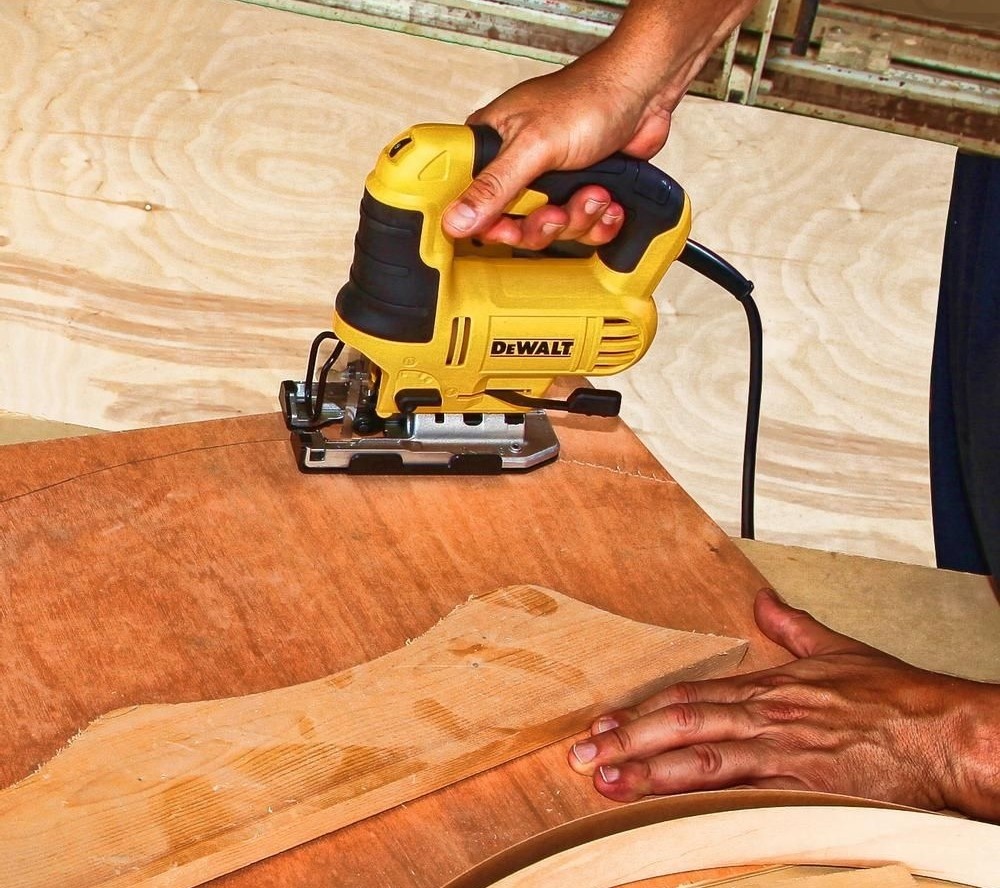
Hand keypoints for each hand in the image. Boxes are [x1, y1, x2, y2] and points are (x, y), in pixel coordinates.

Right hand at [442, 47, 673, 248]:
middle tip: (558, 211)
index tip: (504, 227)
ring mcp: (548, 184)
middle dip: (544, 223)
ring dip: (578, 219)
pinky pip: (579, 230)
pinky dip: (597, 222)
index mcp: (492, 148)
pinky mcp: (577, 193)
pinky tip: (607, 203)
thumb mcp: (533, 146)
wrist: (643, 92)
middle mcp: (516, 168)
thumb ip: (494, 187)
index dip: (483, 222)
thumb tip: (456, 219)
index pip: (467, 200)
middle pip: (512, 225)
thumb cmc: (588, 97)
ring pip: (550, 231)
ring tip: (594, 194)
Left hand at [568, 589, 999, 821]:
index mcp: (768, 687)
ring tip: (605, 782)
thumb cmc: (897, 699)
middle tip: (582, 754)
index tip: (605, 721)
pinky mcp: (800, 784)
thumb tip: (764, 602)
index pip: (689, 698)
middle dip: (626, 738)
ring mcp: (779, 750)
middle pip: (680, 724)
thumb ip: (793, 627)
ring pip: (699, 758)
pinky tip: (667, 811)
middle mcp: (764, 715)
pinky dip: (698, 799)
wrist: (943, 732)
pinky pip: (739, 791)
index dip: (642, 710)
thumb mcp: (837, 649)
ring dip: (647, 770)